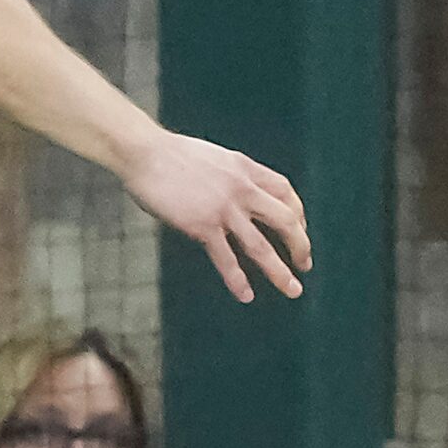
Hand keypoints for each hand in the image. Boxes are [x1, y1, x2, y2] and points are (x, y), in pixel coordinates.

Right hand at [119, 128, 310, 302]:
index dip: (298, 214)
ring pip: (260, 246)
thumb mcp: (212, 158)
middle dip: (300, 245)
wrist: (143, 152)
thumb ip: (229, 176)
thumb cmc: (169, 155)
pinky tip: (246, 295)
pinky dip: (237, 279)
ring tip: (293, 290)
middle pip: (285, 220)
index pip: (286, 192)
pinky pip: (225, 258)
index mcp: (245, 168)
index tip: (299, 230)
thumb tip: (232, 194)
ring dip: (280, 271)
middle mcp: (241, 188)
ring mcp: (223, 208)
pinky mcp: (201, 225)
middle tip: (304, 265)